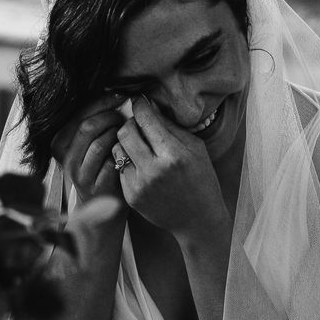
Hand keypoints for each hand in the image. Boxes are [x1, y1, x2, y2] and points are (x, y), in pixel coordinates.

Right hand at [51, 94, 126, 204]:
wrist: (101, 208)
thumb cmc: (100, 166)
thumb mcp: (89, 144)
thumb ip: (95, 122)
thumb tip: (114, 92)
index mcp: (60, 142)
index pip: (79, 113)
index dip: (101, 101)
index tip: (120, 95)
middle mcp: (65, 157)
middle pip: (87, 126)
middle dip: (110, 117)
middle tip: (124, 117)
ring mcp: (79, 174)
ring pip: (99, 143)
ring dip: (117, 134)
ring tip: (126, 134)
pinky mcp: (95, 187)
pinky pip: (111, 162)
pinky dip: (122, 153)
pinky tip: (128, 151)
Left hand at [113, 96, 228, 237]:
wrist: (198, 219)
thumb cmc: (201, 179)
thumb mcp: (195, 148)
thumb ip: (171, 126)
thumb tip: (150, 105)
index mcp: (173, 155)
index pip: (146, 119)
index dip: (140, 105)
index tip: (139, 100)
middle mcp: (154, 170)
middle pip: (125, 132)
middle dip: (131, 123)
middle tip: (139, 123)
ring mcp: (140, 185)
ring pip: (117, 149)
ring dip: (126, 142)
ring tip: (139, 144)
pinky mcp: (131, 197)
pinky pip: (119, 168)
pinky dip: (128, 162)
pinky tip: (141, 163)